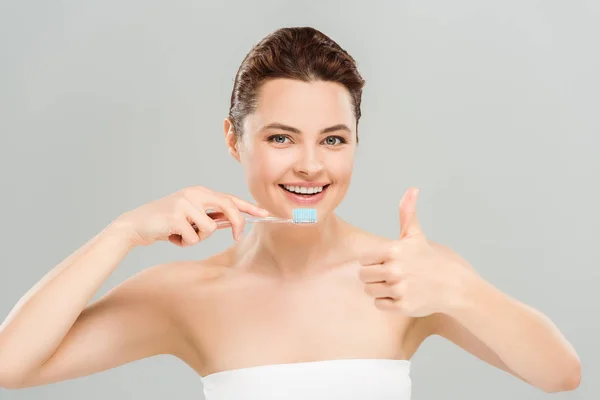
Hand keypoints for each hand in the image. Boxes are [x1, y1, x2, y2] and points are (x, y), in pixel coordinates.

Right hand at [113, 186, 268, 246]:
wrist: (136, 225)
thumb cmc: (166, 222)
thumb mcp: (190, 215)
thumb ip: (210, 215)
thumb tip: (233, 221)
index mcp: (199, 192)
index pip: (229, 198)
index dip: (248, 207)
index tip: (264, 213)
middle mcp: (194, 194)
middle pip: (228, 208)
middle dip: (236, 225)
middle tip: (237, 237)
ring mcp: (184, 204)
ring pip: (210, 229)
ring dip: (197, 238)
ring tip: (181, 234)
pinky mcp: (176, 217)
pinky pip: (193, 238)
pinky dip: (184, 243)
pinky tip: (171, 236)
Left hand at [359, 188, 468, 316]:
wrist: (451, 285)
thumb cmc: (428, 259)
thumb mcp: (415, 235)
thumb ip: (407, 213)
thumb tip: (412, 189)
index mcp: (393, 251)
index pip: (363, 260)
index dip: (373, 262)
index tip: (388, 263)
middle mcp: (394, 269)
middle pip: (363, 276)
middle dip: (374, 277)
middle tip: (391, 276)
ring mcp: (399, 289)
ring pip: (369, 291)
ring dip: (380, 290)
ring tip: (396, 285)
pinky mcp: (402, 306)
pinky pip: (378, 305)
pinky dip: (387, 302)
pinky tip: (400, 296)